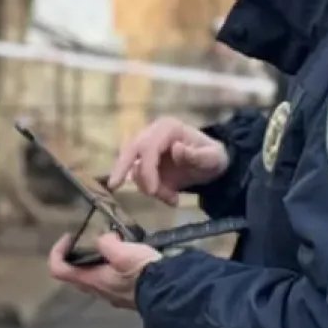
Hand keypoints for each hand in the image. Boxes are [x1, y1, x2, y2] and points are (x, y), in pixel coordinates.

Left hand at [47, 233, 160, 309]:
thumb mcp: (123, 252)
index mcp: (91, 280)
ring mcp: (112, 295)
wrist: (171, 294)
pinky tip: (128, 255)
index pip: (58, 270)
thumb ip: (107, 242)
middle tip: (91, 238)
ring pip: (95, 276)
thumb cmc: (143, 273)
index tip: (70, 237)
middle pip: (75, 273)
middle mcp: (98, 291)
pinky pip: (111, 280)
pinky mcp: (127, 295)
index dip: (57, 252)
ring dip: (98, 260)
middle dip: (78, 254)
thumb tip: (104, 239)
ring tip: (113, 243)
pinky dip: (112, 266)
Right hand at [107, 117, 229, 205]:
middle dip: (121, 168)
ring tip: (173, 199)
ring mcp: (147, 149)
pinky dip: (152, 191)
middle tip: (113, 186)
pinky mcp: (146, 163)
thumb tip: (176, 149)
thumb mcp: (213, 157)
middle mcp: (152, 135)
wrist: (213, 165)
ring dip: (150, 188)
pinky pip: (140, 178)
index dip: (147, 169)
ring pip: (135, 169)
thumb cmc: (214, 157)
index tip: (152, 191)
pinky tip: (171, 198)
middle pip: (130, 150)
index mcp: (167, 128)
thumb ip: (197, 155)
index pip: (148, 147)